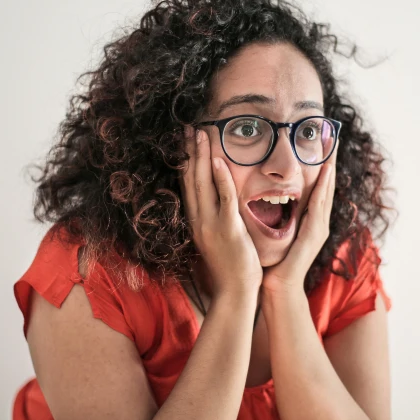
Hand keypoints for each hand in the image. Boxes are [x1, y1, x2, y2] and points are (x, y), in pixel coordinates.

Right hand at [179, 126, 262, 296]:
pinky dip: (221, 180)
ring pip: (203, 185)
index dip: (186, 162)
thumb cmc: (230, 265)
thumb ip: (215, 217)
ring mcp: (211, 225)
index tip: (185, 141)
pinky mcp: (228, 230)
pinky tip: (219, 161)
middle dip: (189, 152)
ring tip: (200, 135)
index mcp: (196, 221)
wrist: (235, 292)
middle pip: (191, 180)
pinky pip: (224, 200)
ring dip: (201, 158)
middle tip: (188, 128)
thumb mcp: (217, 237)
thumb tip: (218, 198)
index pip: (188, 185)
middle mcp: (199, 220)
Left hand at [262, 145, 336, 294]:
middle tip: (333, 138)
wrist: (277, 284)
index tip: (321, 144)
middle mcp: (318, 220)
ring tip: (333, 150)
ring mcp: (320, 227)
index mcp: (309, 218)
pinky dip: (323, 188)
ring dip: (331, 170)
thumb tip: (267, 193)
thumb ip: (276, 212)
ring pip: (327, 192)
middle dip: (330, 162)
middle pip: (326, 185)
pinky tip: (325, 174)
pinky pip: (319, 206)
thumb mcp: (275, 228)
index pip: (317, 186)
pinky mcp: (315, 234)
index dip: (320, 166)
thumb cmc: (273, 258)